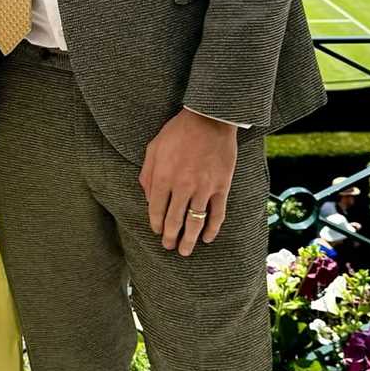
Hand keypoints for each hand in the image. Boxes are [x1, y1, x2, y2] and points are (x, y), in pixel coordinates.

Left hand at [138, 109, 237, 256]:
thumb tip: (148, 199)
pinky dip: (213, 228)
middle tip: (169, 247)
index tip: (158, 232)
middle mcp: (182, 187)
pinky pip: (217, 213)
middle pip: (175, 221)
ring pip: (195, 222)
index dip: (157, 225)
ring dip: (189, 239)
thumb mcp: (153, 149)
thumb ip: (147, 176)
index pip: (156, 211)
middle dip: (171, 238)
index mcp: (163, 177)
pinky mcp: (221, 187)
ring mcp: (203, 188)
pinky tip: (208, 238)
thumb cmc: (178, 132)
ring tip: (185, 251)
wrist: (209, 119)